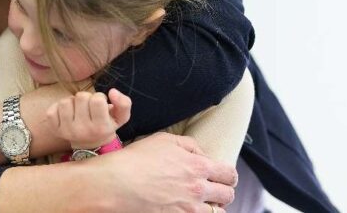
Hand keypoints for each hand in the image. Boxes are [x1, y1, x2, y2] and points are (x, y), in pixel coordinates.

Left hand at [45, 88, 131, 149]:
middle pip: (81, 97)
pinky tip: (67, 114)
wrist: (90, 145)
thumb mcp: (121, 118)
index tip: (100, 106)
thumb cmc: (106, 126)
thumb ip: (124, 103)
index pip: (97, 99)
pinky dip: (58, 108)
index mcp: (100, 128)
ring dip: (72, 102)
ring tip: (78, 110)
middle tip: (89, 108)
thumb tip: (112, 91)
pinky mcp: (54, 130)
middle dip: (86, 98)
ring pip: (65, 102)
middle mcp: (82, 131)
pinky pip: (51, 111)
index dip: (99, 98)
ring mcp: (66, 131)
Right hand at [95, 132, 237, 211]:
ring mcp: (189, 209)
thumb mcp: (164, 140)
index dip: (229, 175)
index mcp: (198, 166)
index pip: (229, 174)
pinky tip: (189, 209)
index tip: (224, 176)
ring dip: (213, 207)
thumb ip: (189, 145)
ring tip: (204, 203)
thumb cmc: (137, 159)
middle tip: (216, 190)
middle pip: (227, 195)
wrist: (117, 183)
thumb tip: (202, 154)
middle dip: (224, 192)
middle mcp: (198, 189)